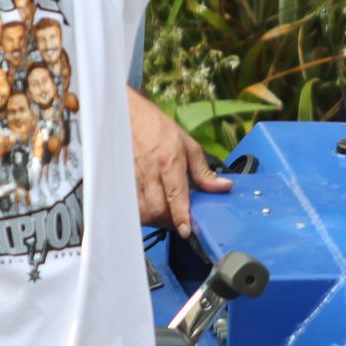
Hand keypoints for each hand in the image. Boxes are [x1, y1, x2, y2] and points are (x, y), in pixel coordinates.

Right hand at [128, 88, 230, 236]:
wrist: (128, 114)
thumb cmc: (159, 128)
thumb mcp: (188, 145)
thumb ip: (203, 171)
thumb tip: (224, 187)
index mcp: (169, 160)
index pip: (175, 194)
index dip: (180, 216)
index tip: (186, 230)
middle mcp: (150, 170)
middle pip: (157, 208)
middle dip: (169, 221)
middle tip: (178, 221)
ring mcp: (132, 176)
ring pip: (142, 211)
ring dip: (155, 219)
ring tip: (164, 216)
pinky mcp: (121, 180)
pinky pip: (129, 206)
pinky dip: (140, 213)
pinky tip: (148, 210)